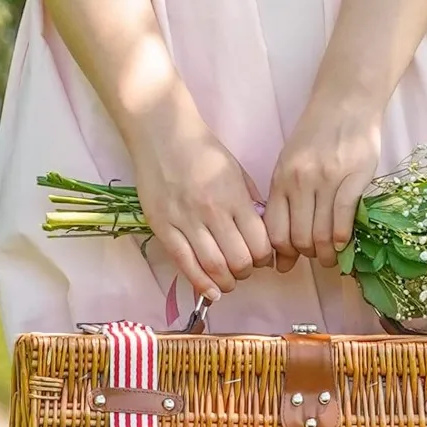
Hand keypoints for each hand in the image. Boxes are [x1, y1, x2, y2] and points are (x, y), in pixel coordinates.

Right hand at [132, 124, 271, 300]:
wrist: (162, 133)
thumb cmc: (203, 152)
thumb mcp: (237, 172)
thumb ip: (250, 205)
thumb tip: (262, 238)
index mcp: (234, 197)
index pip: (259, 244)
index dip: (264, 259)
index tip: (262, 260)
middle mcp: (212, 211)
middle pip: (238, 261)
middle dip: (246, 273)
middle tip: (244, 270)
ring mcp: (186, 221)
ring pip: (214, 268)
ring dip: (227, 282)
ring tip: (228, 281)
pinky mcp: (164, 227)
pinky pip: (185, 265)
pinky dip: (202, 285)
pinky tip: (211, 292)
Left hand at [264, 105, 380, 271]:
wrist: (346, 100)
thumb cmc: (316, 137)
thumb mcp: (290, 166)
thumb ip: (285, 206)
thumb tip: (281, 257)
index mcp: (281, 179)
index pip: (275, 231)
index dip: (284, 253)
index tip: (294, 256)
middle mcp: (300, 180)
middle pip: (299, 237)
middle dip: (308, 255)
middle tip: (317, 257)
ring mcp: (327, 178)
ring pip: (321, 232)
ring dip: (327, 253)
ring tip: (332, 256)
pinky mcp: (354, 175)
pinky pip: (344, 216)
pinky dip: (342, 237)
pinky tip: (343, 241)